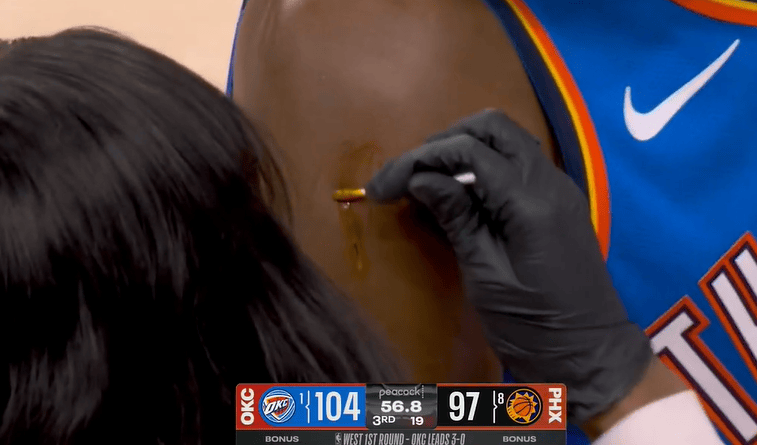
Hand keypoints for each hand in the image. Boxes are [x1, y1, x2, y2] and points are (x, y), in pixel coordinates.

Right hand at [366, 109, 652, 424]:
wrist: (588, 354)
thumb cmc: (532, 326)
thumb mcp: (486, 276)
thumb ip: (457, 218)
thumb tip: (419, 178)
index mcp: (532, 202)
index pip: (470, 151)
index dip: (419, 160)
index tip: (383, 186)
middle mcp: (550, 182)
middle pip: (493, 127)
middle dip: (443, 142)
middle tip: (408, 174)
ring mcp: (558, 188)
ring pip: (507, 140)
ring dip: (463, 149)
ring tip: (425, 181)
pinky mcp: (556, 202)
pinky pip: (517, 164)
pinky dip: (483, 166)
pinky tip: (457, 193)